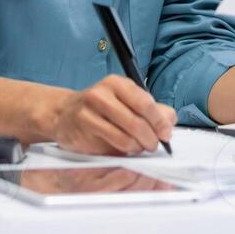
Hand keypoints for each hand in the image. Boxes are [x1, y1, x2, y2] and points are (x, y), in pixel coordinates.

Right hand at [48, 74, 176, 154]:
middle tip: (154, 145)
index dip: (159, 121)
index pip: (145, 102)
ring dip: (139, 146)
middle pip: (137, 120)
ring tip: (140, 147)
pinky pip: (113, 144)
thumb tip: (170, 120)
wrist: (65, 114)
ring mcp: (90, 110)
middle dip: (151, 137)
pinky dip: (125, 150)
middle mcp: (102, 93)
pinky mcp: (83, 127)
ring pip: (126, 135)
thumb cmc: (102, 110)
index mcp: (117, 83)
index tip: (166, 134)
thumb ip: (152, 110)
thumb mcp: (127, 103)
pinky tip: (126, 149)